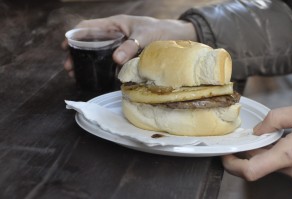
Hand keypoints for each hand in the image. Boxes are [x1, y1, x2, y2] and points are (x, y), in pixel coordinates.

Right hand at [62, 14, 196, 76]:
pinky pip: (109, 61)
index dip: (75, 35)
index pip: (89, 26)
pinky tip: (96, 76)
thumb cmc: (160, 31)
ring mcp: (119, 46)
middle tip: (70, 67)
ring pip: (98, 53)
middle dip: (78, 54)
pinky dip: (101, 68)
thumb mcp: (144, 36)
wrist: (175, 37)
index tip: (65, 46)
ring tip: (77, 74)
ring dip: (87, 63)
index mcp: (115, 24)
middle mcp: (114, 34)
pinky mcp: (125, 55)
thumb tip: (115, 60)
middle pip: (90, 42)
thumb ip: (130, 46)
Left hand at [222, 105, 291, 180]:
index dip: (232, 164)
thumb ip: (274, 120)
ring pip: (268, 165)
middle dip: (244, 153)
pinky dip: (272, 154)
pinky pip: (279, 164)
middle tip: (238, 140)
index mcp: (289, 154)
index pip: (250, 170)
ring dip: (259, 152)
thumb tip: (258, 130)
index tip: (224, 154)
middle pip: (257, 166)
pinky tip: (274, 141)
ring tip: (257, 137)